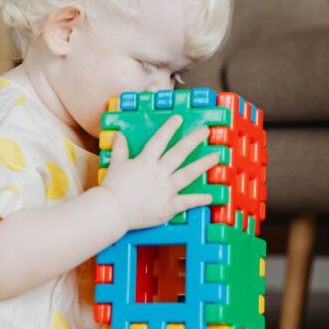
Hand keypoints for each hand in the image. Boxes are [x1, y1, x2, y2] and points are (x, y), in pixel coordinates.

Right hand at [100, 114, 217, 230]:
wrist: (111, 210)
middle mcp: (158, 173)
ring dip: (202, 164)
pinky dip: (198, 200)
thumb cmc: (112, 187)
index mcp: (145, 162)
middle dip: (192, 140)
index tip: (179, 118)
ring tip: (216, 156)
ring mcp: (164, 189)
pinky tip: (210, 196)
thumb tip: (119, 134)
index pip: (159, 140)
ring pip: (187, 174)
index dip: (169, 128)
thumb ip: (120, 148)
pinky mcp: (167, 207)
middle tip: (205, 130)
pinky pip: (185, 202)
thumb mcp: (115, 164)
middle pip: (178, 153)